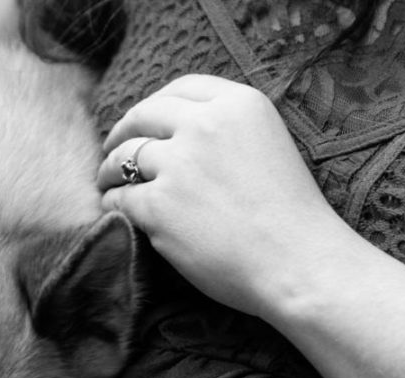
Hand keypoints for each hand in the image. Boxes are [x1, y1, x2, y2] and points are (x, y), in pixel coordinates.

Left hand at [96, 74, 352, 320]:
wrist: (297, 262)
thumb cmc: (290, 216)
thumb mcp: (268, 145)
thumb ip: (229, 129)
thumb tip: (180, 130)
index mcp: (241, 103)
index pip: (182, 88)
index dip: (155, 104)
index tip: (143, 120)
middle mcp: (206, 125)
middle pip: (144, 115)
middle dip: (123, 131)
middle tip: (112, 147)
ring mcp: (179, 164)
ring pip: (125, 156)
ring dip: (109, 169)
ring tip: (107, 180)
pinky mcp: (158, 204)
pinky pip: (119, 196)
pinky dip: (111, 201)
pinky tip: (113, 207)